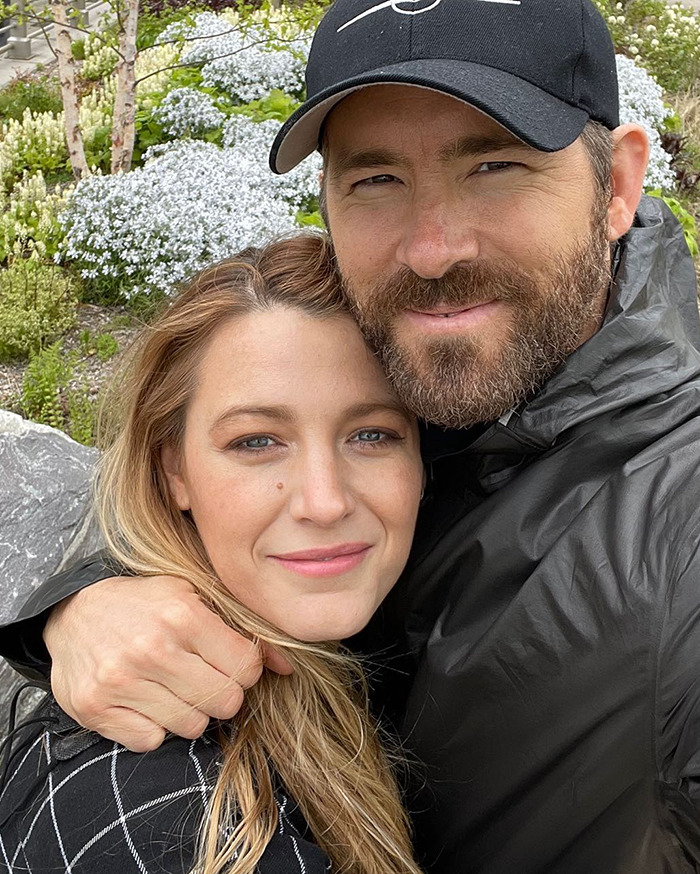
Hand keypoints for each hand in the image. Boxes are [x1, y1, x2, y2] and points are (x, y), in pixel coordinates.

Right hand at [44, 575, 292, 751]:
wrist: (74, 609)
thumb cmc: (146, 603)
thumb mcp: (194, 596)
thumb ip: (242, 627)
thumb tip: (288, 667)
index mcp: (181, 614)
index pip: (246, 666)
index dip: (246, 668)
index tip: (231, 662)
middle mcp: (152, 648)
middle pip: (224, 701)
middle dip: (223, 693)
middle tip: (204, 677)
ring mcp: (121, 680)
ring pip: (192, 726)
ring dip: (190, 711)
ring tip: (174, 686)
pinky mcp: (96, 708)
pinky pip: (152, 741)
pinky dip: (154, 726)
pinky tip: (146, 700)